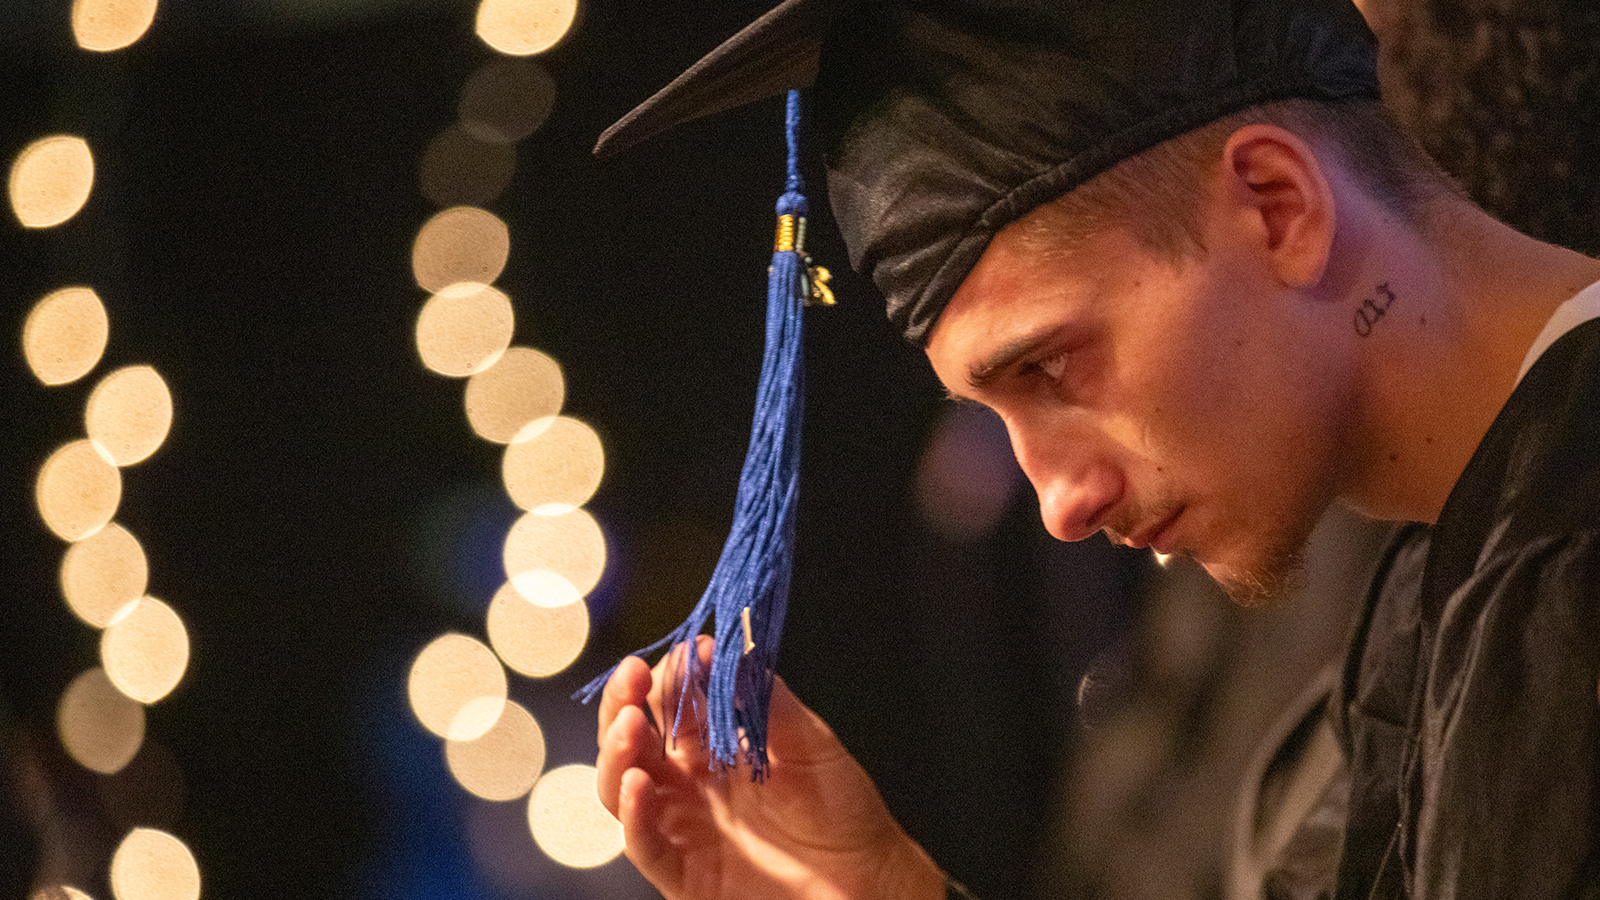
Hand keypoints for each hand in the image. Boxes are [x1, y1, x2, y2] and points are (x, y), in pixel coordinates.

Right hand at [595, 637, 946, 899]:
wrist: (867, 879)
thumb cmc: (842, 810)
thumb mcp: (810, 744)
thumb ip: (768, 702)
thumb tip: (734, 653)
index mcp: (717, 746)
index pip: (676, 702)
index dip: (675, 675)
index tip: (688, 653)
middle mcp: (691, 783)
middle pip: (636, 737)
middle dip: (624, 702)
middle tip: (631, 675)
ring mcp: (682, 826)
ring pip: (623, 785)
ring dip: (618, 752)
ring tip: (629, 724)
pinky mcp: (683, 873)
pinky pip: (643, 844)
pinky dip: (633, 814)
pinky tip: (638, 785)